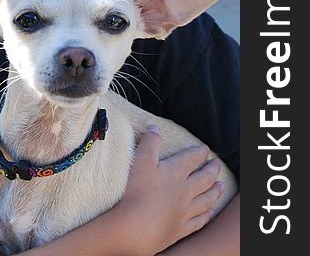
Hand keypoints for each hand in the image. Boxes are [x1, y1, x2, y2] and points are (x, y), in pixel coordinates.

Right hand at [113, 126, 223, 255]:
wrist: (136, 227)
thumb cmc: (136, 191)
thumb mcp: (140, 160)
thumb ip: (149, 142)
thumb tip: (155, 128)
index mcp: (175, 172)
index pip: (191, 159)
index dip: (199, 152)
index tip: (205, 149)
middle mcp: (184, 191)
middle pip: (204, 178)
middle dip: (212, 169)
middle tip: (217, 164)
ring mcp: (184, 211)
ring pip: (205, 199)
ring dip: (215, 191)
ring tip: (221, 186)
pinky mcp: (180, 229)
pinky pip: (198, 221)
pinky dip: (206, 215)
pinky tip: (209, 213)